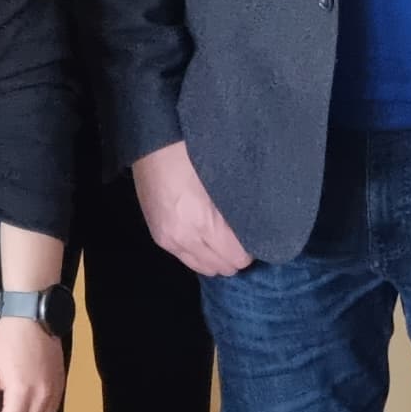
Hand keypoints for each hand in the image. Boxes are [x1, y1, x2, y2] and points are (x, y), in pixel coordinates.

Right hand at [133, 141, 250, 280]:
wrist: (154, 143)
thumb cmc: (194, 153)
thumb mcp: (224, 180)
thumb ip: (238, 209)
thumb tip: (255, 228)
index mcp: (204, 223)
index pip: (238, 257)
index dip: (250, 248)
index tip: (256, 235)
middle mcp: (185, 239)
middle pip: (223, 267)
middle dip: (236, 255)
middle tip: (243, 237)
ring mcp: (169, 241)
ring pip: (205, 268)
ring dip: (218, 258)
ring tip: (226, 239)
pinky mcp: (159, 238)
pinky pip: (188, 260)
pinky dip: (201, 254)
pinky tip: (206, 237)